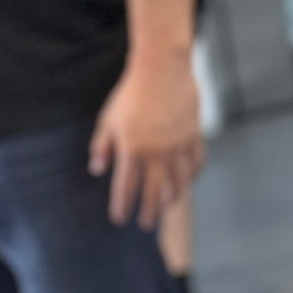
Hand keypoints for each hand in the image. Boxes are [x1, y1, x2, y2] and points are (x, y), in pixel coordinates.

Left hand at [88, 52, 203, 229]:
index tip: (119, 218)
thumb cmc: (130, 93)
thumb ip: (102, 147)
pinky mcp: (194, 135)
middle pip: (154, 193)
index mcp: (132, 150)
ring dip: (172, 199)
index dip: (122, 207)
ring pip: (178, 182)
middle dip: (149, 212)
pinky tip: (186, 183)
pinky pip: (195, 163)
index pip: (126, 189)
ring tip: (165, 208)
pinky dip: (191, 176)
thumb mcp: (108, 120)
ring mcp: (178, 145)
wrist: (162, 67)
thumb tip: (97, 170)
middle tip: (145, 225)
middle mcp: (157, 153)